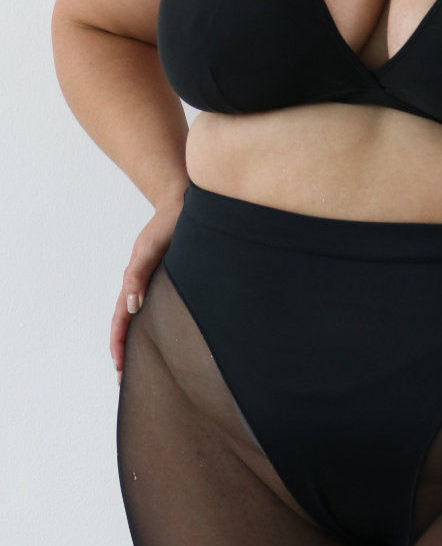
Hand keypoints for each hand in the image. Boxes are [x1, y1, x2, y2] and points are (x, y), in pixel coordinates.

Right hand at [110, 198, 183, 382]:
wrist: (182, 202)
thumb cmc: (167, 223)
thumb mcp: (151, 248)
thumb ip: (139, 274)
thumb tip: (131, 305)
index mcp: (133, 280)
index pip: (121, 320)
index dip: (119, 345)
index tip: (120, 369)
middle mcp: (140, 284)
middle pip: (127, 323)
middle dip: (126, 351)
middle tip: (128, 379)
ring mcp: (152, 281)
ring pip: (140, 317)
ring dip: (139, 340)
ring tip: (144, 365)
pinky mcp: (166, 277)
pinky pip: (155, 307)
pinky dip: (154, 325)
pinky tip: (164, 335)